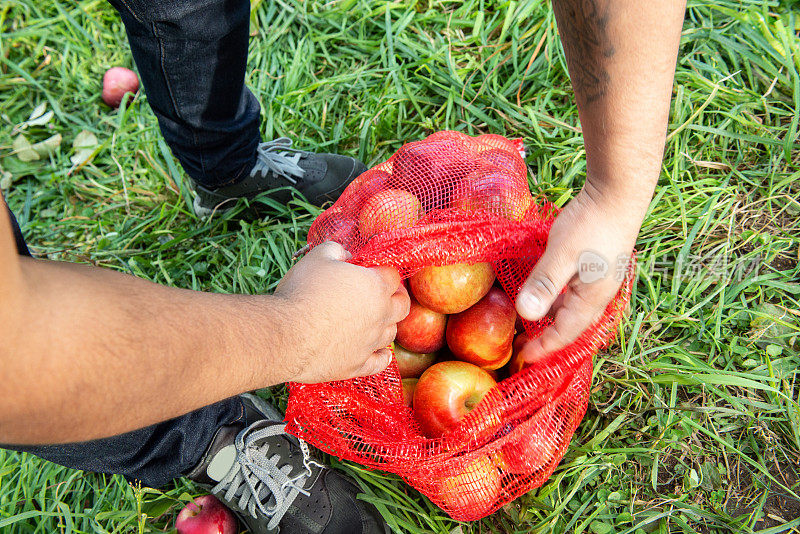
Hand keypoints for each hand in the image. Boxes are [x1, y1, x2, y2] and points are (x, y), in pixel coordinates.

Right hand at [275, 241, 409, 382]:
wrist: (286, 335)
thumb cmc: (302, 292)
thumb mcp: (317, 257)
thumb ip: (336, 250)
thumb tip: (344, 253)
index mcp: (375, 287)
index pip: (393, 276)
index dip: (385, 272)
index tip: (375, 272)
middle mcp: (380, 315)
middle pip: (402, 305)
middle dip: (397, 297)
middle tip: (386, 295)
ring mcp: (370, 343)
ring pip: (391, 333)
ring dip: (387, 324)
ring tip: (375, 320)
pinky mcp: (358, 365)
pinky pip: (381, 362)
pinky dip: (382, 355)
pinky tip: (380, 352)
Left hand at [515, 184, 642, 362]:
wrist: (618, 193)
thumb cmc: (591, 224)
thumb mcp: (561, 255)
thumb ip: (544, 285)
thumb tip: (525, 315)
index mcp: (592, 299)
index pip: (565, 334)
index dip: (544, 347)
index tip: (524, 358)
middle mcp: (599, 295)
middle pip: (571, 326)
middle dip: (548, 337)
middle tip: (523, 344)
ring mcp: (599, 281)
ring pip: (573, 309)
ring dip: (552, 318)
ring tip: (529, 322)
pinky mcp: (596, 267)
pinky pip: (575, 294)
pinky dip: (558, 300)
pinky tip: (544, 293)